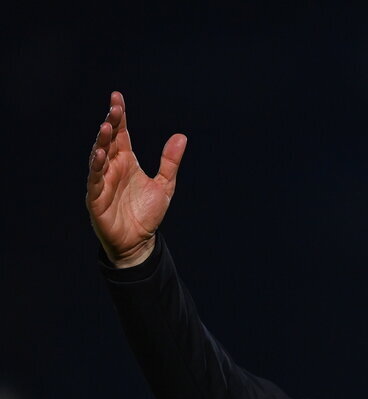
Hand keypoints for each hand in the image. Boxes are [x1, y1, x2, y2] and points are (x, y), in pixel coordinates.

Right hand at [85, 91, 186, 267]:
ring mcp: (102, 181)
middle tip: (114, 108)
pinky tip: (99, 155)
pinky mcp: (96, 198)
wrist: (139, 241)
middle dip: (110, 124)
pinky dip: (96, 168)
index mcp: (126, 161)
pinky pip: (94, 180)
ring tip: (106, 127)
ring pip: (98, 157)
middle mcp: (112, 167)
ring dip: (101, 142)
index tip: (117, 97)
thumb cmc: (147, 213)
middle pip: (109, 141)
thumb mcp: (165, 185)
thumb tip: (181, 136)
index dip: (119, 117)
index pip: (121, 134)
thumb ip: (170, 162)